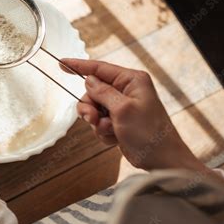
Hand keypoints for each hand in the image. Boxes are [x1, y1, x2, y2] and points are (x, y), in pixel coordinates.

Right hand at [61, 59, 211, 173]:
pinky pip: (99, 122)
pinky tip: (115, 138)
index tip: (61, 63)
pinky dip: (103, 132)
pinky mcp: (119, 122)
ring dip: (98, 122)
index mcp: (131, 81)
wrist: (162, 161)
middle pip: (92, 92)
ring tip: (110, 130)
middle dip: (91, 107)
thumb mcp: (123, 109)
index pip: (99, 68)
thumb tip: (88, 79)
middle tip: (95, 119)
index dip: (78, 66)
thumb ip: (103, 92)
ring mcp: (122, 107)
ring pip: (93, 109)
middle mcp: (126, 91)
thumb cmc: (149, 133)